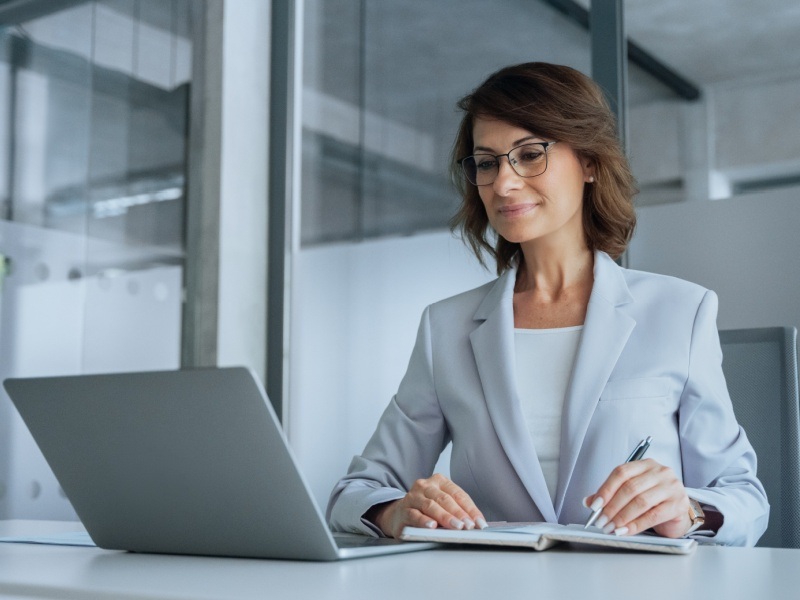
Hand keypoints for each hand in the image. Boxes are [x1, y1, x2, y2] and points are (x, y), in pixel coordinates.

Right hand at [368, 473, 487, 538]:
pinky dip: (424, 521)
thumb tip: (475, 524)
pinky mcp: (403, 510)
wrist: (399, 515)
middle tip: (469, 526)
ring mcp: (413, 496)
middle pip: (445, 499)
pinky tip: (432, 526)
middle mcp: (425, 485)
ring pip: (431, 506)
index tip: (480, 523)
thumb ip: (456, 511)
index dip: (470, 509)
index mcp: (439, 481)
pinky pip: (415, 515)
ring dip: (445, 517)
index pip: (458, 494)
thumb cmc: (425, 511)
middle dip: (459, 513)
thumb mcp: (442, 505)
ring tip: (456, 527)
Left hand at [583, 458, 691, 537]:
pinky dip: (636, 525)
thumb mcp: (632, 493)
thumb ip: (611, 495)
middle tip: (601, 521)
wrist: (678, 513)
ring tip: (611, 527)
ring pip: (640, 501)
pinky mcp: (678, 505)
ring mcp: (671, 487)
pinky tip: (626, 531)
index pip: (621, 473)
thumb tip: (588, 501)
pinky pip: (653, 515)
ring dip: (622, 517)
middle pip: (630, 488)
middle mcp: (660, 472)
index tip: (594, 505)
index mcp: (645, 465)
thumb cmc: (654, 501)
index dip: (605, 489)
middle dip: (612, 507)